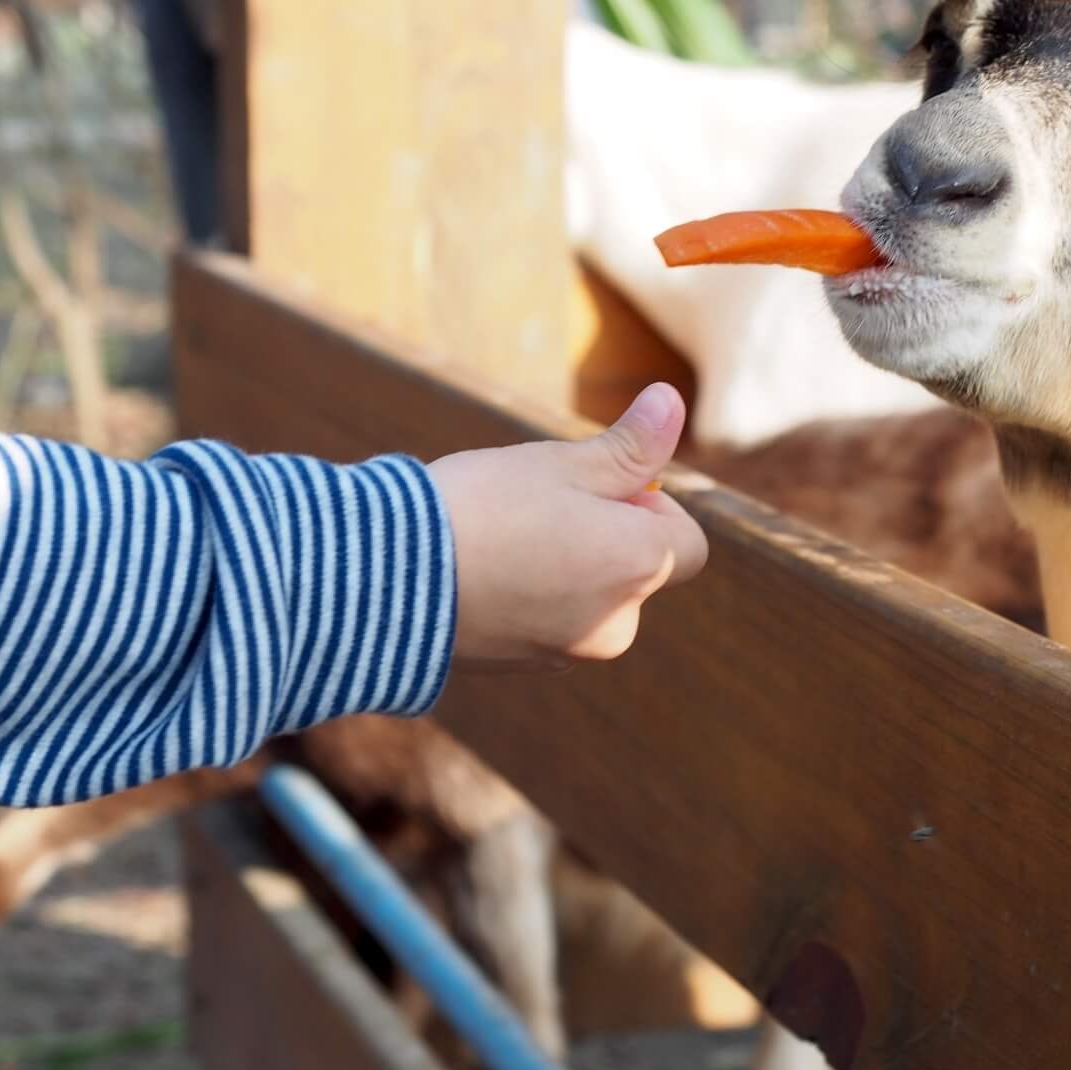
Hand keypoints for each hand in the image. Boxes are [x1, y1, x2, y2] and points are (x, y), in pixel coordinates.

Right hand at [431, 383, 707, 667]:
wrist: (384, 578)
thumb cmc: (483, 507)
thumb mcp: (562, 463)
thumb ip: (630, 445)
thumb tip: (673, 402)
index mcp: (640, 568)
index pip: (686, 540)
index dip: (648, 503)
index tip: (592, 485)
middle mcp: (618, 624)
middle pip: (636, 570)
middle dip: (604, 535)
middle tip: (539, 505)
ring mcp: (570, 653)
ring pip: (590, 597)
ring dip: (566, 566)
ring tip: (501, 536)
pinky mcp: (525, 668)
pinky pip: (549, 623)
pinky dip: (530, 597)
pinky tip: (479, 569)